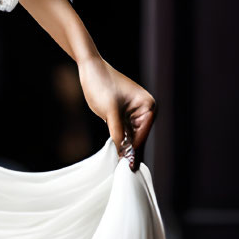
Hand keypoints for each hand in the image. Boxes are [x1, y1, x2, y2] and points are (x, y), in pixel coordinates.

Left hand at [78, 55, 154, 170]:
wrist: (90, 69)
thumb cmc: (102, 84)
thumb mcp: (110, 112)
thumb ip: (117, 133)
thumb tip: (123, 153)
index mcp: (148, 106)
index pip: (142, 134)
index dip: (134, 151)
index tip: (130, 167)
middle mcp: (144, 110)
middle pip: (138, 137)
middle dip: (131, 151)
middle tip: (127, 170)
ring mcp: (134, 112)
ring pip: (131, 136)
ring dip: (126, 148)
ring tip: (124, 165)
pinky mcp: (123, 114)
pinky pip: (124, 131)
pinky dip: (120, 141)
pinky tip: (119, 153)